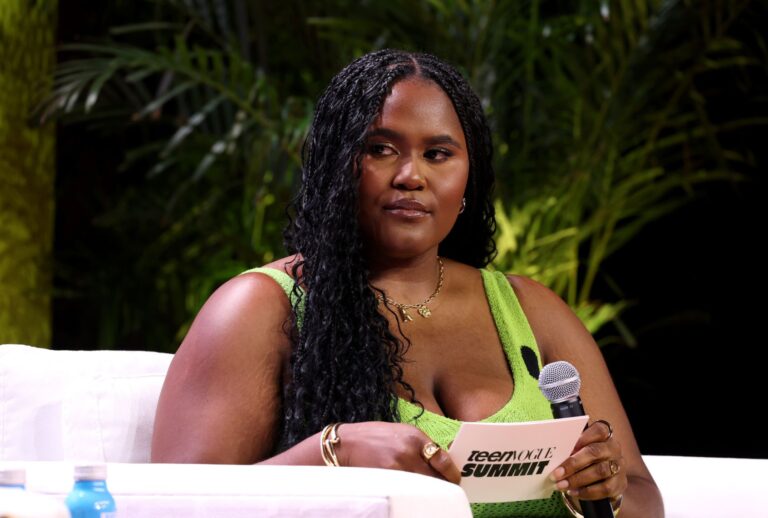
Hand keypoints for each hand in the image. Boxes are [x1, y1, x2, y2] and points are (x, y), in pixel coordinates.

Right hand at [334, 421, 460, 483]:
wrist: (345, 444)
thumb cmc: (373, 437)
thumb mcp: (399, 433)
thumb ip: (418, 445)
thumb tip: (439, 461)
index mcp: (414, 436)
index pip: (442, 457)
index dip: (452, 472)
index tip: (456, 479)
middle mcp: (409, 450)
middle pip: (436, 475)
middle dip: (443, 485)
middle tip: (448, 492)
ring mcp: (399, 466)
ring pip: (424, 486)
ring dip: (429, 491)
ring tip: (431, 495)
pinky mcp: (388, 478)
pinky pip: (408, 490)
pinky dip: (413, 494)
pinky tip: (413, 495)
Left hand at [550, 420, 626, 500]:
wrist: (604, 475)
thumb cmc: (587, 455)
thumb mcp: (581, 447)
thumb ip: (571, 447)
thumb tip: (555, 455)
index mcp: (605, 434)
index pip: (599, 430)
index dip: (583, 437)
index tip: (567, 446)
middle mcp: (613, 448)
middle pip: (595, 452)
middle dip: (573, 463)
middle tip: (557, 473)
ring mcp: (619, 465)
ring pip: (600, 471)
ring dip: (577, 480)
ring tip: (561, 485)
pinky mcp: (620, 483)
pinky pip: (605, 489)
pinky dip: (587, 492)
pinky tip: (573, 492)